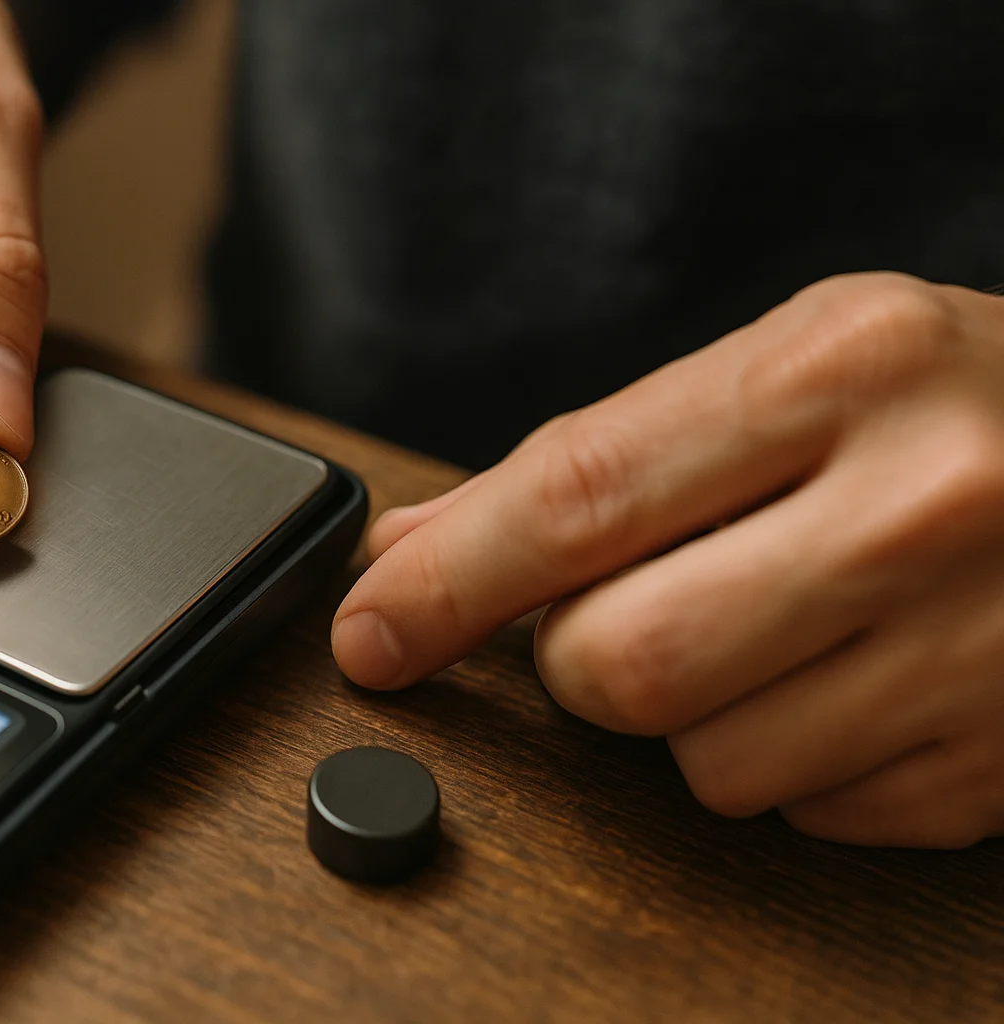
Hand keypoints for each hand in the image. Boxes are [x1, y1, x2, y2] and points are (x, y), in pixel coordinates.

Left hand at [333, 272, 1003, 846]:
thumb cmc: (954, 404)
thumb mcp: (788, 372)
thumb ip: (593, 463)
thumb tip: (411, 553)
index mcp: (839, 370)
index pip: (576, 499)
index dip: (444, 585)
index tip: (369, 635)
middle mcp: (918, 505)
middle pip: (619, 663)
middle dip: (580, 659)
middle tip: (632, 609)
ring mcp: (981, 647)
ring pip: (707, 764)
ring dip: (696, 718)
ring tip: (782, 630)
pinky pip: (813, 816)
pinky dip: (797, 765)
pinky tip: (858, 679)